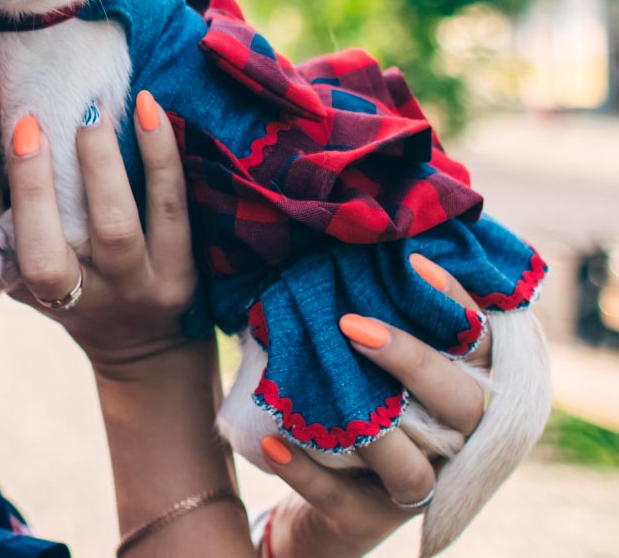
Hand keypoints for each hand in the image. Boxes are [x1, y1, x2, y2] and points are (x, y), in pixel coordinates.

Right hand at [0, 80, 198, 373]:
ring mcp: (127, 289)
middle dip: (30, 183)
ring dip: (100, 163)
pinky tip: (150, 110)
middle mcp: (68, 295)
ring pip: (113, 227)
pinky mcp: (177, 277)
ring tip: (93, 110)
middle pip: (40, 248)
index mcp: (16, 280)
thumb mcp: (21, 253)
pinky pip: (171, 210)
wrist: (139, 341)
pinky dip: (161, 156)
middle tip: (30, 116)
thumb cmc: (69, 273)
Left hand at [256, 258, 493, 557]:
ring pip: (414, 470)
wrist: (318, 497)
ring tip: (324, 396)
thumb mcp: (359, 354)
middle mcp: (453, 444)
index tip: (413, 262)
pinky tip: (275, 441)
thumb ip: (362, 307)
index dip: (459, 305)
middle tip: (352, 324)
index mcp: (460, 391)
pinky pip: (340, 499)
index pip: (482, 345)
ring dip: (372, 430)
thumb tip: (321, 236)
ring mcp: (413, 489)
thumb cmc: (348, 402)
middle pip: (464, 405)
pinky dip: (307, 472)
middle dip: (415, 362)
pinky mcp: (365, 522)